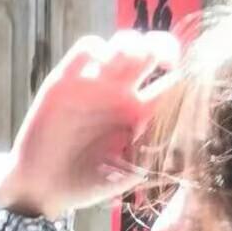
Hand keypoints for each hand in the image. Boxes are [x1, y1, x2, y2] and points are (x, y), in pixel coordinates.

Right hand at [0, 30, 181, 218]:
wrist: (45, 187)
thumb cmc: (87, 184)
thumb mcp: (126, 173)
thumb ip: (150, 151)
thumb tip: (174, 127)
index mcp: (141, 116)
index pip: (171, 85)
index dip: (184, 78)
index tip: (186, 85)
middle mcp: (122, 95)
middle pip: (153, 54)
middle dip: (165, 48)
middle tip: (166, 60)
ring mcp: (95, 84)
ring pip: (123, 44)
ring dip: (133, 43)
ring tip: (130, 58)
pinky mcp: (67, 79)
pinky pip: (86, 48)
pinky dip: (98, 46)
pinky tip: (102, 61)